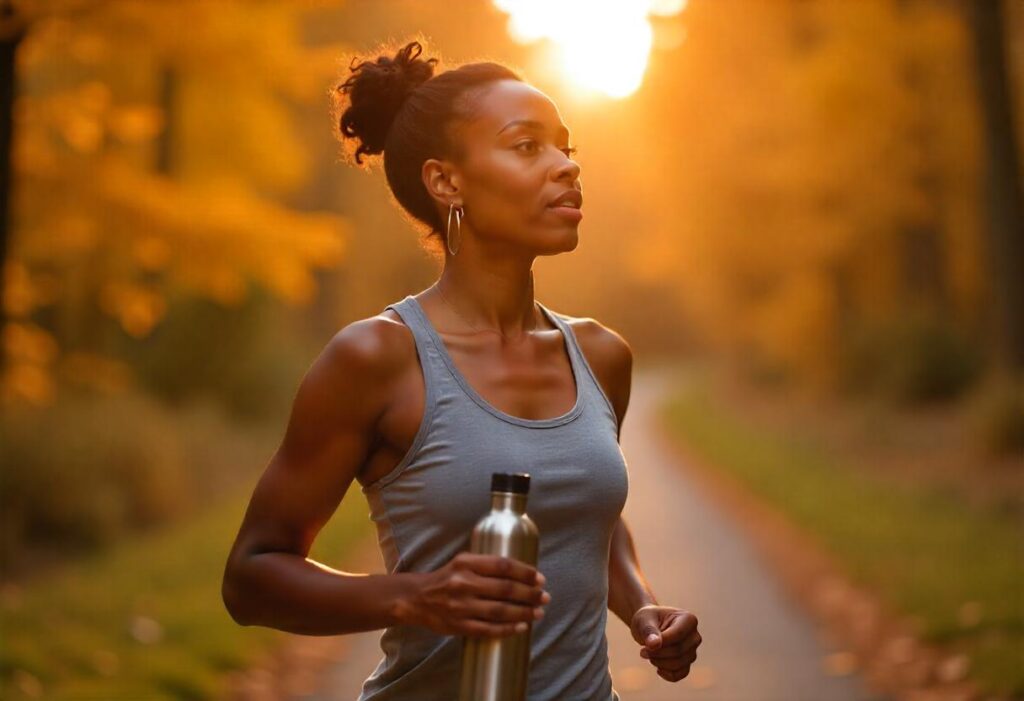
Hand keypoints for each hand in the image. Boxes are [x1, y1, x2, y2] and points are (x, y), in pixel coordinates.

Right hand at [404, 553, 550, 637]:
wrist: (416, 599)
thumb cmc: (446, 579)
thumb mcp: (462, 562)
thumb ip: (487, 565)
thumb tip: (523, 573)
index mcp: (465, 563)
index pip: (502, 565)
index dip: (525, 572)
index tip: (539, 578)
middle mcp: (463, 583)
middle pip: (505, 589)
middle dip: (530, 594)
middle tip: (544, 596)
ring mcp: (460, 606)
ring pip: (500, 611)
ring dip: (523, 612)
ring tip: (538, 612)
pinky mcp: (458, 626)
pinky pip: (488, 629)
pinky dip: (507, 629)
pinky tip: (522, 627)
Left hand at [630, 605, 701, 682]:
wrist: (649, 626)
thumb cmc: (647, 620)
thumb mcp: (644, 620)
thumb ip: (649, 631)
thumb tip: (654, 645)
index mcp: (688, 619)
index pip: (678, 634)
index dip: (662, 642)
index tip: (645, 644)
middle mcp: (694, 635)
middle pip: (678, 651)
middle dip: (658, 653)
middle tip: (643, 651)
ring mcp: (693, 650)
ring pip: (679, 664)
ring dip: (660, 663)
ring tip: (648, 655)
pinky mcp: (687, 663)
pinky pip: (681, 674)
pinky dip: (668, 675)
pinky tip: (658, 669)